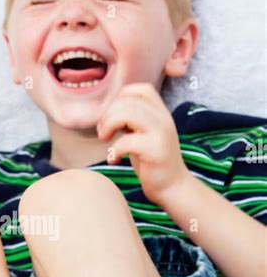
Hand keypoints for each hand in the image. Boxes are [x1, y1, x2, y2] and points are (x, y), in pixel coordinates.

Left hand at [97, 83, 189, 206]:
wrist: (173, 187)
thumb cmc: (152, 161)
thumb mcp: (142, 134)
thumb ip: (130, 120)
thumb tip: (107, 111)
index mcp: (160, 112)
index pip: (139, 89)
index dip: (120, 99)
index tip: (112, 118)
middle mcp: (163, 119)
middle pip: (128, 101)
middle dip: (108, 115)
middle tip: (103, 133)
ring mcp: (160, 134)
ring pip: (127, 114)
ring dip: (109, 125)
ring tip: (106, 140)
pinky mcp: (155, 151)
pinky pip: (126, 141)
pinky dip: (113, 150)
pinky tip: (114, 159)